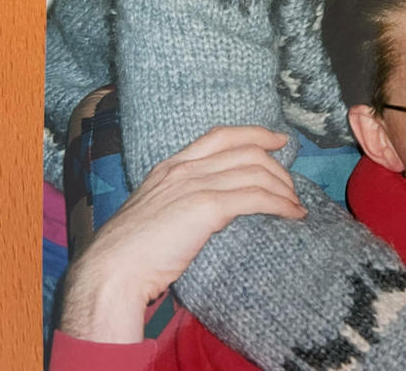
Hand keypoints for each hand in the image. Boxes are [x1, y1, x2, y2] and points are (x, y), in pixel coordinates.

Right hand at [60, 125, 306, 342]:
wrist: (110, 272)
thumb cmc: (130, 254)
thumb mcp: (155, 211)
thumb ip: (181, 199)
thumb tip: (213, 207)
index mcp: (170, 166)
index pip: (221, 135)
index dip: (256, 134)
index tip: (279, 140)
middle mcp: (184, 168)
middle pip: (247, 151)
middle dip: (278, 168)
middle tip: (292, 188)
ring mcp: (195, 184)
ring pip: (256, 172)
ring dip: (284, 189)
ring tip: (296, 206)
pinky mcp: (206, 207)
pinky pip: (256, 197)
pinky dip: (281, 204)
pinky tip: (292, 214)